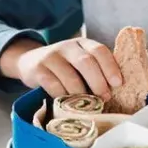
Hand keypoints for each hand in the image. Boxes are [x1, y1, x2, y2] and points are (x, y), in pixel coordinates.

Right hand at [5, 37, 122, 99]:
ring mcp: (50, 56)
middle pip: (86, 62)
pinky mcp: (37, 69)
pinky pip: (54, 86)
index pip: (99, 50)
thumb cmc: (64, 67)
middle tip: (104, 97)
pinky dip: (63, 97)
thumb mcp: (79, 61)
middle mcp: (66, 46)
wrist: (29, 61)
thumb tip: (118, 90)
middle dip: (98, 82)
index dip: (110, 67)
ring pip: (70, 76)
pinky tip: (67, 102)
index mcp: (82, 43)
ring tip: (87, 104)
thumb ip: (96, 68)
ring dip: (81, 93)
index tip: (118, 84)